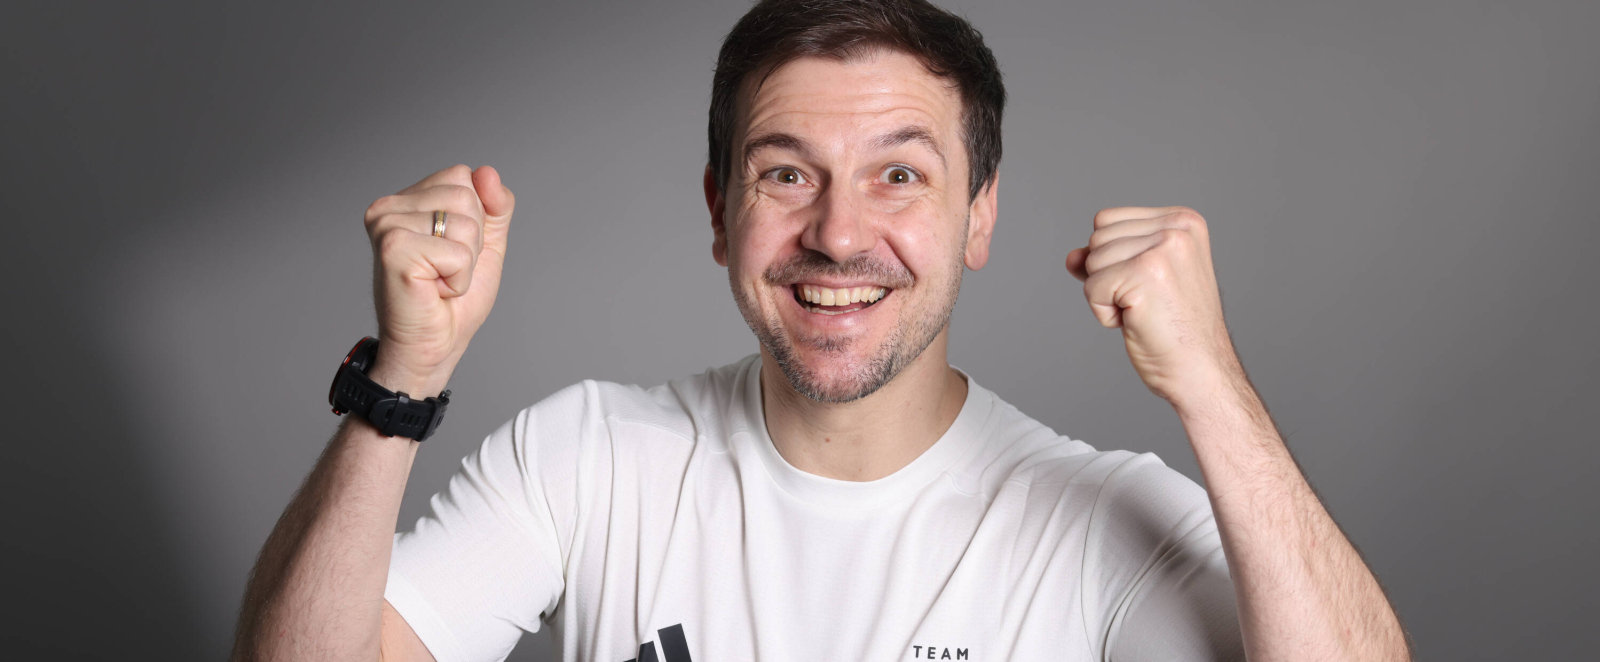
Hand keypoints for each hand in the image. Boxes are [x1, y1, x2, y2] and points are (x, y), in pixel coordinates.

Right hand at [362, 164, 514, 395]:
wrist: (432, 347)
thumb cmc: (451, 302)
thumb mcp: (486, 244)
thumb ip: (494, 206)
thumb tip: (487, 173)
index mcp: (407, 199)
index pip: (463, 176)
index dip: (476, 218)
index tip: (451, 250)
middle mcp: (389, 206)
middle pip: (466, 194)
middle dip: (472, 241)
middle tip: (445, 269)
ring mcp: (387, 225)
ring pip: (466, 223)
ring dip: (465, 262)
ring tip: (438, 280)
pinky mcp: (393, 248)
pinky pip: (457, 252)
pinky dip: (457, 278)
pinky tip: (433, 290)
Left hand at [1065, 206, 1237, 405]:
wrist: (1200, 371)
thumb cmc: (1175, 330)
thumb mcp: (1141, 281)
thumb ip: (1108, 260)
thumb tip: (1073, 256)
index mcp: (1183, 220)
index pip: (1106, 220)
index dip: (1112, 260)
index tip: (1149, 286)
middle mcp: (1178, 227)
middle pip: (1097, 238)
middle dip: (1108, 277)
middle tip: (1149, 303)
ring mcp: (1164, 248)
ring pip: (1092, 261)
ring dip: (1107, 296)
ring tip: (1145, 311)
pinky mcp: (1145, 274)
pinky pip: (1091, 288)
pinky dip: (1104, 314)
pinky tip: (1137, 322)